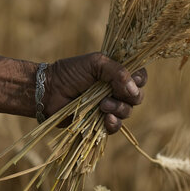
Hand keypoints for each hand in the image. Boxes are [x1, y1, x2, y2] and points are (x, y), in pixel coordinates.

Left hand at [0, 51, 146, 134]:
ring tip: (102, 105)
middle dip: (130, 97)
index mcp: (117, 73)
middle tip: (113, 93)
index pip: (140, 76)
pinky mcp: (100, 122)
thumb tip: (135, 89)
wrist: (49, 90)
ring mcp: (109, 107)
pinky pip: (116, 127)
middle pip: (138, 96)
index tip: (133, 80)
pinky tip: (106, 119)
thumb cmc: (71, 72)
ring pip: (128, 112)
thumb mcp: (96, 63)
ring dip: (119, 109)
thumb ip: (118, 72)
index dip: (140, 80)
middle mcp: (116, 90)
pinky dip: (113, 124)